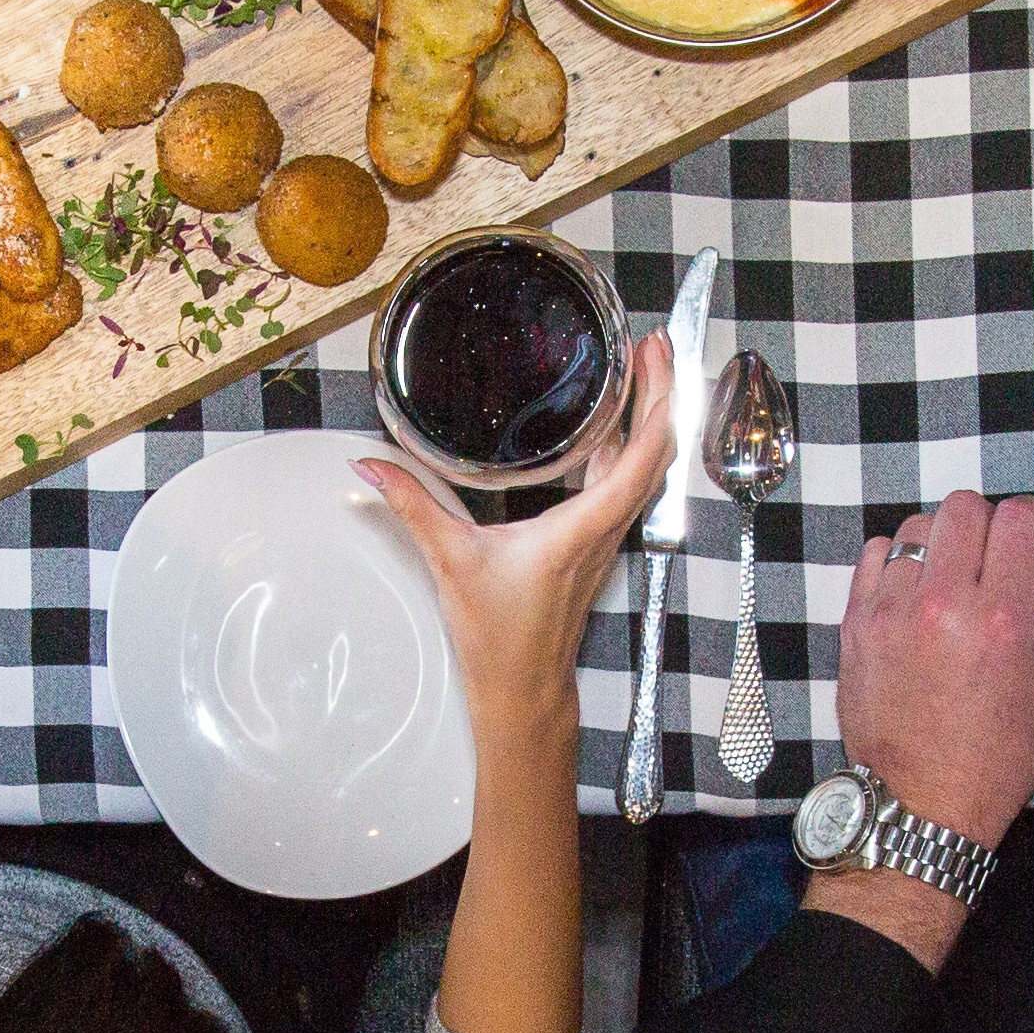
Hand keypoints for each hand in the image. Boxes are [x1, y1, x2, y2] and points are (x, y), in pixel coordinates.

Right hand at [358, 331, 677, 728]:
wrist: (522, 689)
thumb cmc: (499, 638)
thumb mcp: (450, 561)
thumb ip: (411, 505)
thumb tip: (372, 467)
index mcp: (582, 528)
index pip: (641, 456)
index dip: (655, 400)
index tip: (653, 356)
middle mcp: (605, 529)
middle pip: (655, 452)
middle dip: (661, 392)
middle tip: (652, 343)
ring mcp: (605, 537)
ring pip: (644, 468)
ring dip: (649, 418)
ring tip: (640, 371)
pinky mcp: (595, 543)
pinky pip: (626, 485)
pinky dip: (630, 447)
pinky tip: (611, 427)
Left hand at [839, 491, 1033, 850]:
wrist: (924, 802)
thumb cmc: (998, 754)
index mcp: (1002, 619)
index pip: (1019, 516)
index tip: (1032, 548)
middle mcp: (942, 605)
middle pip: (966, 506)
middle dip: (989, 528)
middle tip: (995, 567)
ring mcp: (891, 610)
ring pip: (920, 525)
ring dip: (944, 544)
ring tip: (954, 586)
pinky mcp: (856, 620)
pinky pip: (878, 551)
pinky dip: (900, 563)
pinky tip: (917, 597)